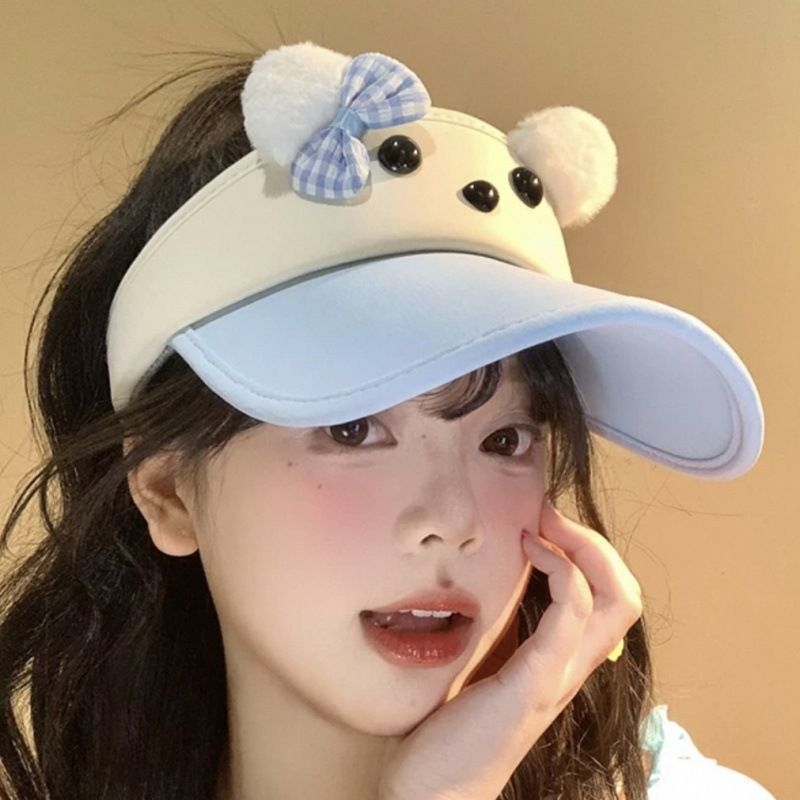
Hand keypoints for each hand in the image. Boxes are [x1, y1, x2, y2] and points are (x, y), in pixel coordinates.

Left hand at [378, 499, 643, 799]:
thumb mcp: (482, 663)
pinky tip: (530, 551)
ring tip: (544, 525)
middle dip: (595, 542)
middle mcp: (572, 669)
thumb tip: (492, 575)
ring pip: (616, 601)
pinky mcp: (535, 683)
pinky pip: (570, 616)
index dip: (590, 551)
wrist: (435, 791)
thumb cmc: (451, 728)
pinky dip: (561, 571)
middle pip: (626, 595)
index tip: (544, 521)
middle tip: (550, 514)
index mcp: (561, 662)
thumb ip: (500, 628)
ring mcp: (558, 676)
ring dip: (584, 548)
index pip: (611, 599)